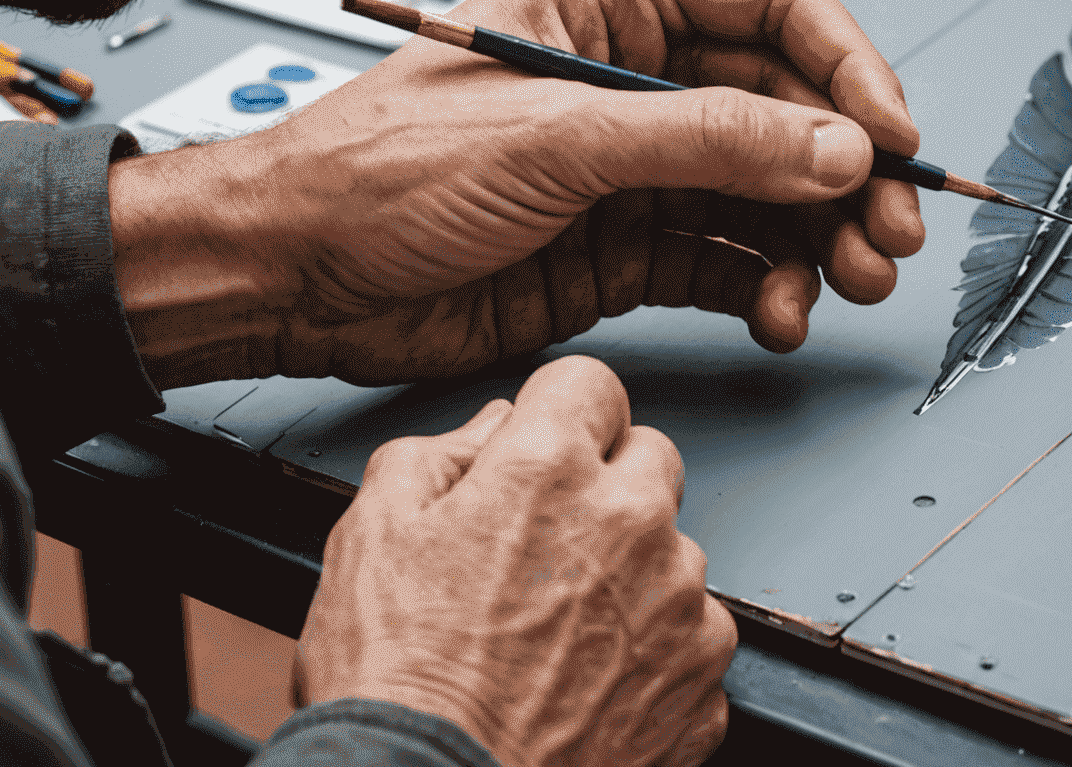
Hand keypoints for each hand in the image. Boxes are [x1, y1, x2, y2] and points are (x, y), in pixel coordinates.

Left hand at [111, 0, 924, 386]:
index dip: (847, 67)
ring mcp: (636, 163)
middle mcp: (637, 74)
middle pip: (787, 107)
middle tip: (886, 238)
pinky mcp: (626, 242)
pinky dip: (767, 285)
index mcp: (614, 0)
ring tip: (842, 285)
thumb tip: (835, 146)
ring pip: (769, 188)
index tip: (893, 138)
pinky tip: (779, 315)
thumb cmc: (382, 169)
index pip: (773, 6)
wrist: (294, 277)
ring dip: (818, 237)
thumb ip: (704, 140)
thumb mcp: (553, 139)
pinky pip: (728, 256)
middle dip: (846, 172)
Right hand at [295, 356, 736, 766]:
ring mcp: (676, 605)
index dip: (558, 415)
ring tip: (558, 636)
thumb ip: (437, 452)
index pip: (592, 384)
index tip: (544, 449)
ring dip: (633, 574)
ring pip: (675, 551)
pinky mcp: (700, 683)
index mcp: (550, 470)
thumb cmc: (393, 686)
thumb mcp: (371, 536)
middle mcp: (630, 522)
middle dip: (606, 485)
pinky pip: (693, 637)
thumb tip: (493, 427)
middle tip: (546, 550)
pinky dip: (654, 654)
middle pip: (649, 457)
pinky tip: (590, 685)